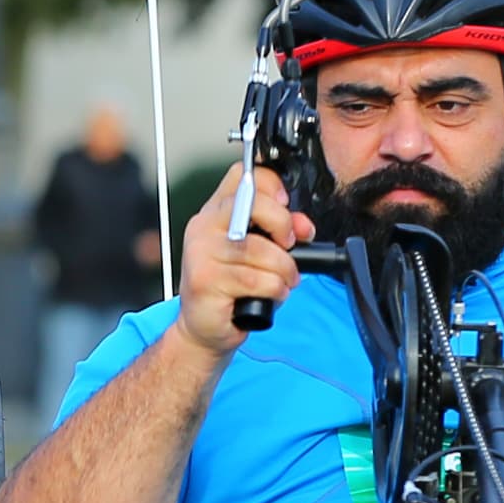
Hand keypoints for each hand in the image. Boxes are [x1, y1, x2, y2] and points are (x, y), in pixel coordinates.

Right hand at [175, 162, 295, 356]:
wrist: (205, 326)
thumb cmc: (231, 287)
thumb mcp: (260, 252)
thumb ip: (281, 232)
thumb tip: (303, 226)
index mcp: (215, 212)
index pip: (243, 176)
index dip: (272, 185)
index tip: (285, 205)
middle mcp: (203, 227)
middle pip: (252, 203)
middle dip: (283, 225)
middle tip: (288, 245)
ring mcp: (200, 253)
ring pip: (261, 250)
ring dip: (284, 270)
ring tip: (282, 281)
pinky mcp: (204, 280)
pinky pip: (256, 279)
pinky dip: (274, 289)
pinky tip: (269, 295)